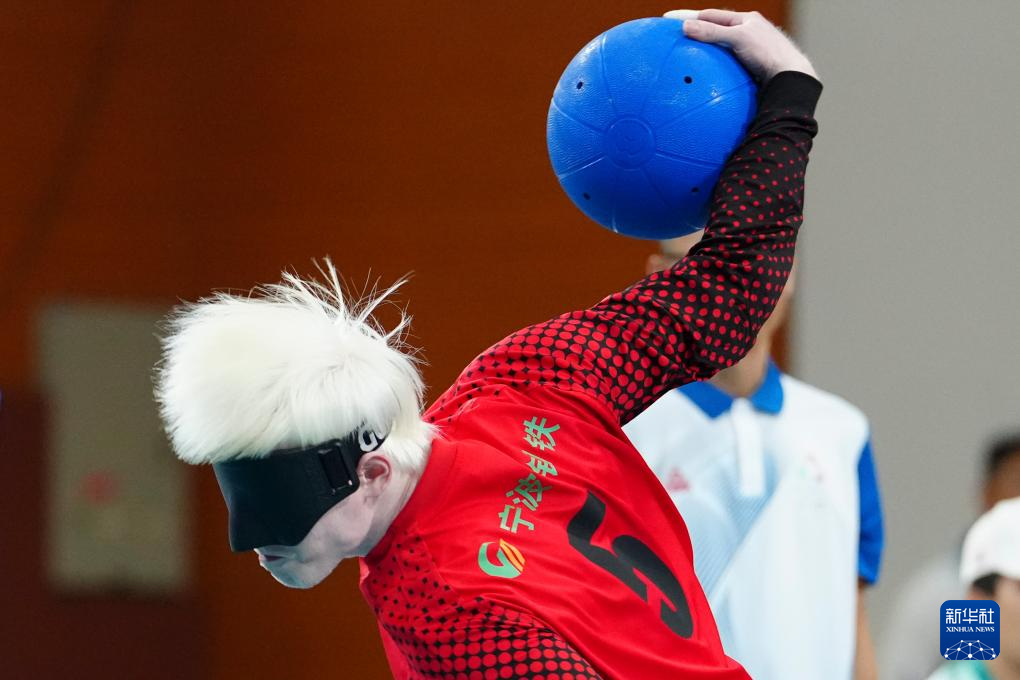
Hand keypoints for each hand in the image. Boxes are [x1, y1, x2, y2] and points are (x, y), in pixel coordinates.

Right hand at [664, 9, 816, 82]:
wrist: (791, 78)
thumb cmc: (768, 53)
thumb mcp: (737, 38)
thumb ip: (711, 33)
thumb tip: (685, 27)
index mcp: (746, 20)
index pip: (711, 15)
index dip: (688, 16)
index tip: (667, 18)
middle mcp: (748, 34)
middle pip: (714, 31)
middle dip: (695, 33)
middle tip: (674, 37)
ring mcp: (749, 53)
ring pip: (719, 52)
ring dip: (703, 54)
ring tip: (684, 59)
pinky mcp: (750, 71)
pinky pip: (724, 69)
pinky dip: (711, 72)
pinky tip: (702, 81)